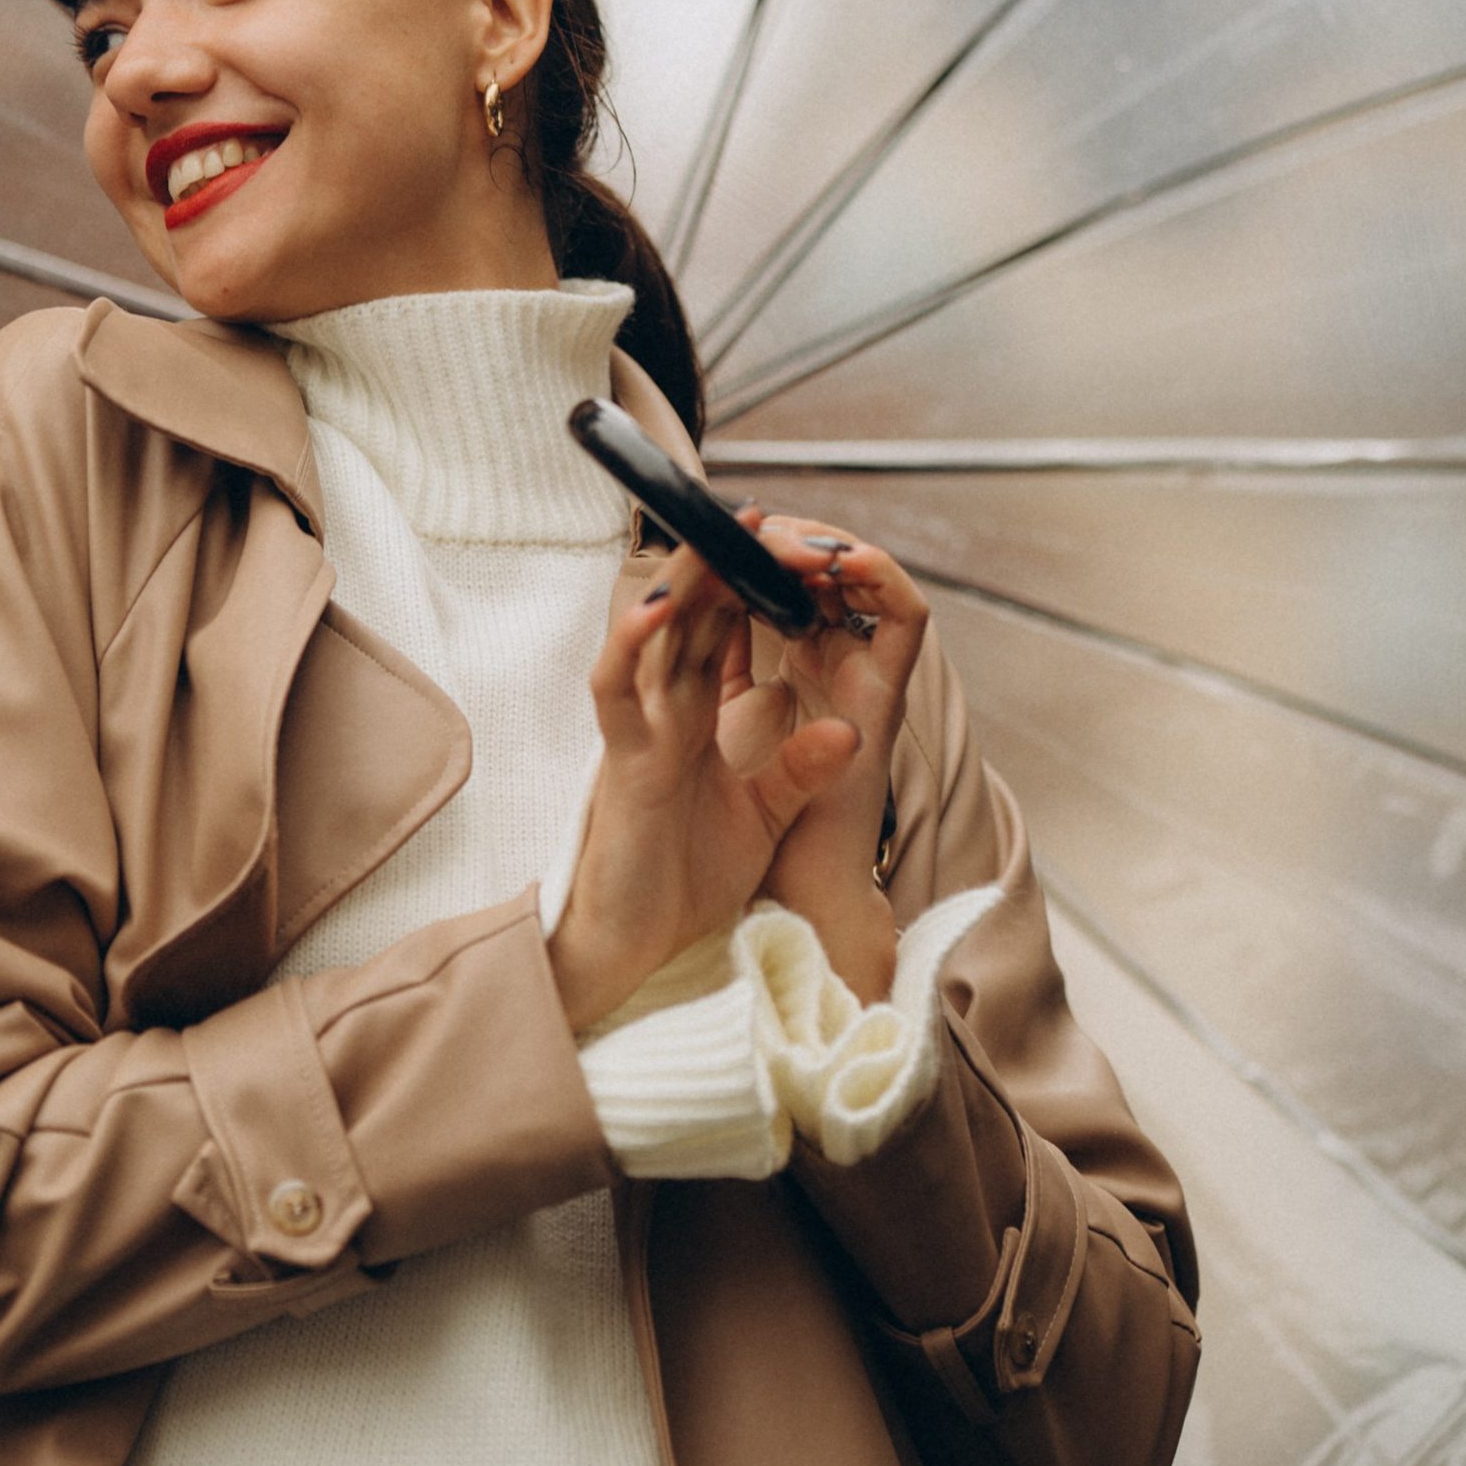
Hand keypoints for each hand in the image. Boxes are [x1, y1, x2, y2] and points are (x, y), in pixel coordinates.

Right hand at [551, 545, 857, 1031]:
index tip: (790, 548)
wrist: (637, 947)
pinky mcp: (622, 762)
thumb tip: (847, 731)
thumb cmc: (685, 881)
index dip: (754, 587)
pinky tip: (662, 606)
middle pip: (692, 619)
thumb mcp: (764, 815)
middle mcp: (664, 713)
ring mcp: (639, 731)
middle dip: (727, 565)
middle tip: (763, 518)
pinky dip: (633, 645)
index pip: (725, 634)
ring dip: (683, 583)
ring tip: (717, 535)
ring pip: (652, 637)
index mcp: (696, 719)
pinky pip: (618, 691)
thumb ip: (799, 770)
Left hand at [724, 515, 929, 1003]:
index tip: (734, 525)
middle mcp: (843, 671)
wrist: (779, 897)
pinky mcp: (886, 700)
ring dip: (838, 542)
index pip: (794, 584)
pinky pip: (905, 619)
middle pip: (834, 572)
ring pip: (876, 579)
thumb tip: (694, 605)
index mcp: (802, 674)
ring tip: (797, 525)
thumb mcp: (718, 727)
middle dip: (798, 534)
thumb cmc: (744, 830)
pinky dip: (881, 577)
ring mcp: (869, 681)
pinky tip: (836, 559)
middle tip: (764, 514)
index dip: (767, 547)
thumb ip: (720, 668)